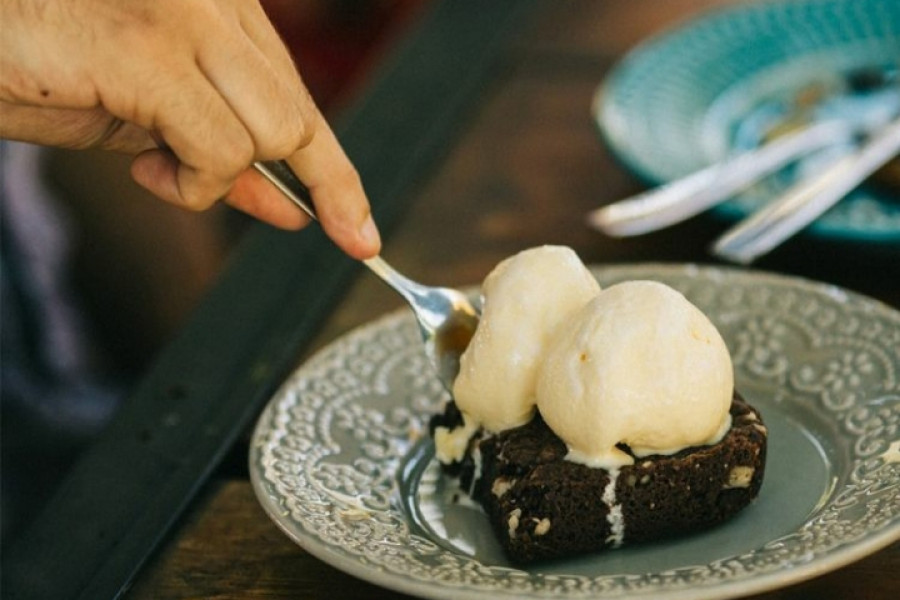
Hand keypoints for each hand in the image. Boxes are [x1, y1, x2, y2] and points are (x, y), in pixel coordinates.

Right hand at [0, 0, 379, 258]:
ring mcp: (185, 17)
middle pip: (297, 119)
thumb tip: (293, 205)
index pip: (300, 99)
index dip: (335, 174)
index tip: (358, 231)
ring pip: (271, 135)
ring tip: (154, 162)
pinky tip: (142, 168)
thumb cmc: (43, 65)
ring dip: (217, 174)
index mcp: (222, 6)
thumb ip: (226, 154)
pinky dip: (192, 183)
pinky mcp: (148, 50)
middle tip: (236, 195)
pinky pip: (221, 149)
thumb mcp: (152, 120)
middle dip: (289, 180)